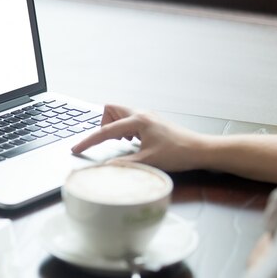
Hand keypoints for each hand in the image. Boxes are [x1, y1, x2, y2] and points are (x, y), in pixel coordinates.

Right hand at [71, 104, 207, 171]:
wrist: (200, 150)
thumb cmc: (178, 153)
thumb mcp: (148, 161)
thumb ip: (123, 164)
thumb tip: (105, 167)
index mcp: (138, 121)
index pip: (106, 130)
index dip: (89, 141)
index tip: (76, 148)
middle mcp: (141, 114)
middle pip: (110, 110)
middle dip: (104, 124)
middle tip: (110, 141)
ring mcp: (147, 116)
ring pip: (120, 114)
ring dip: (115, 127)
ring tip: (124, 143)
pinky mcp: (152, 122)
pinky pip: (130, 120)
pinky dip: (125, 130)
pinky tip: (134, 142)